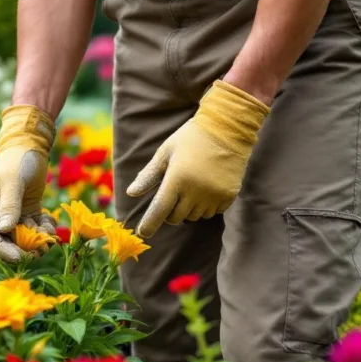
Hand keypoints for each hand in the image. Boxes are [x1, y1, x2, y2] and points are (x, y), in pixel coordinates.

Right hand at [0, 105, 56, 261]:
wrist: (30, 145)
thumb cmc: (17, 159)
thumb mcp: (12, 180)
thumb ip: (9, 205)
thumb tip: (5, 231)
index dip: (3, 250)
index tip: (20, 257)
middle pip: (7, 241)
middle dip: (24, 249)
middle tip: (41, 251)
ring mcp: (13, 214)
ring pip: (24, 237)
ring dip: (38, 241)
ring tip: (51, 238)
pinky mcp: (28, 211)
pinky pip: (36, 228)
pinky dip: (45, 230)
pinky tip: (52, 223)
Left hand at [127, 80, 270, 237]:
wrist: (228, 128)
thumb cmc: (190, 138)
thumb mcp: (165, 152)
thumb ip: (149, 175)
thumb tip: (131, 193)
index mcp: (177, 178)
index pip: (160, 209)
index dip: (149, 224)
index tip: (142, 233)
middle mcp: (196, 190)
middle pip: (176, 218)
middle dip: (170, 212)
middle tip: (172, 195)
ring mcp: (214, 194)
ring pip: (195, 217)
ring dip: (188, 209)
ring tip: (191, 188)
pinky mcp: (229, 195)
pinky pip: (213, 212)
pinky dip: (206, 206)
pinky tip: (206, 188)